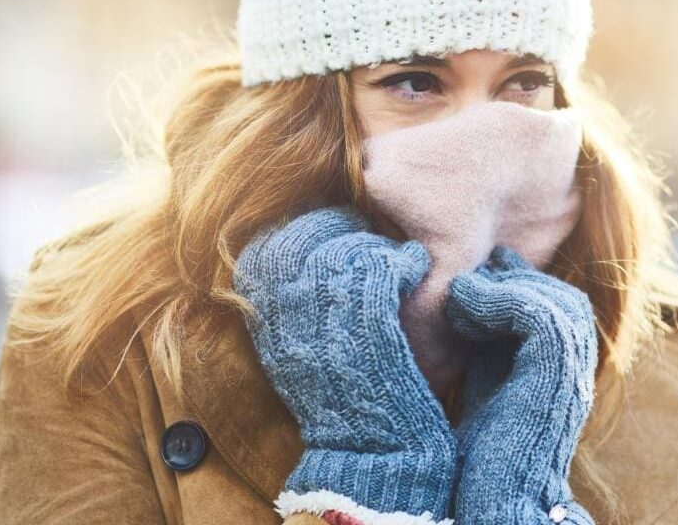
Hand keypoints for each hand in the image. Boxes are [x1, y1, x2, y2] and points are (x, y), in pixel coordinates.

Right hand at [234, 205, 455, 522]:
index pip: (273, 245)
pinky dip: (403, 259)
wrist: (369, 453)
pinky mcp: (369, 322)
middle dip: (340, 226)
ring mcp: (326, 316)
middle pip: (307, 237)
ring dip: (375, 244)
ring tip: (394, 257)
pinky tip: (413, 266)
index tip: (334, 228)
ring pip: (347, 248)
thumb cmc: (341, 400)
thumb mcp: (296, 351)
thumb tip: (299, 250)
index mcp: (264, 318)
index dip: (306, 228)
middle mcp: (286, 312)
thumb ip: (290, 304)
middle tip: (367, 231)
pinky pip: (383, 266)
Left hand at [445, 245, 598, 524]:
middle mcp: (577, 369)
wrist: (495, 499)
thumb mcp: (486, 383)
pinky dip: (495, 299)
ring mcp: (573, 369)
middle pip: (559, 297)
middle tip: (469, 279)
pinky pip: (534, 312)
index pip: (553, 306)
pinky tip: (463, 306)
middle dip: (512, 281)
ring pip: (550, 298)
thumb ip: (488, 345)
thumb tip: (468, 300)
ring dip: (500, 288)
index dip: (515, 286)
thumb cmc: (481, 454)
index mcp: (564, 370)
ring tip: (460, 295)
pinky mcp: (557, 371)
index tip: (474, 278)